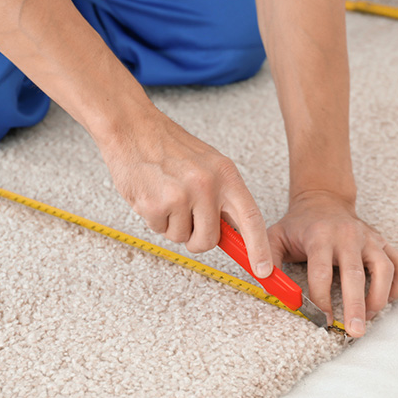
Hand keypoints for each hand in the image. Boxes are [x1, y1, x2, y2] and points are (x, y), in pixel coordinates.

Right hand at [95, 106, 273, 277]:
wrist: (132, 128)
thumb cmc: (169, 147)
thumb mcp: (209, 165)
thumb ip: (223, 198)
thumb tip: (237, 234)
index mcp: (226, 174)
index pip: (250, 217)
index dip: (259, 247)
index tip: (264, 270)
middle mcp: (207, 185)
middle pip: (210, 240)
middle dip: (197, 239)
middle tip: (186, 218)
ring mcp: (181, 195)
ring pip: (182, 238)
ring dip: (172, 225)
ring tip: (166, 195)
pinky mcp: (156, 205)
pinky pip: (160, 230)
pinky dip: (154, 219)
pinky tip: (152, 194)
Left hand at [267, 190, 397, 336]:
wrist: (323, 200)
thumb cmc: (299, 225)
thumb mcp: (275, 235)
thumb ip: (267, 258)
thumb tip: (264, 280)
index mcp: (320, 236)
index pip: (321, 271)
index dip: (321, 298)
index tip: (321, 320)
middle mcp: (348, 236)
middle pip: (355, 274)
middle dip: (355, 305)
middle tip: (354, 332)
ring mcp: (369, 239)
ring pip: (384, 269)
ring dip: (378, 297)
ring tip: (369, 318)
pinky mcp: (383, 243)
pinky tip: (386, 301)